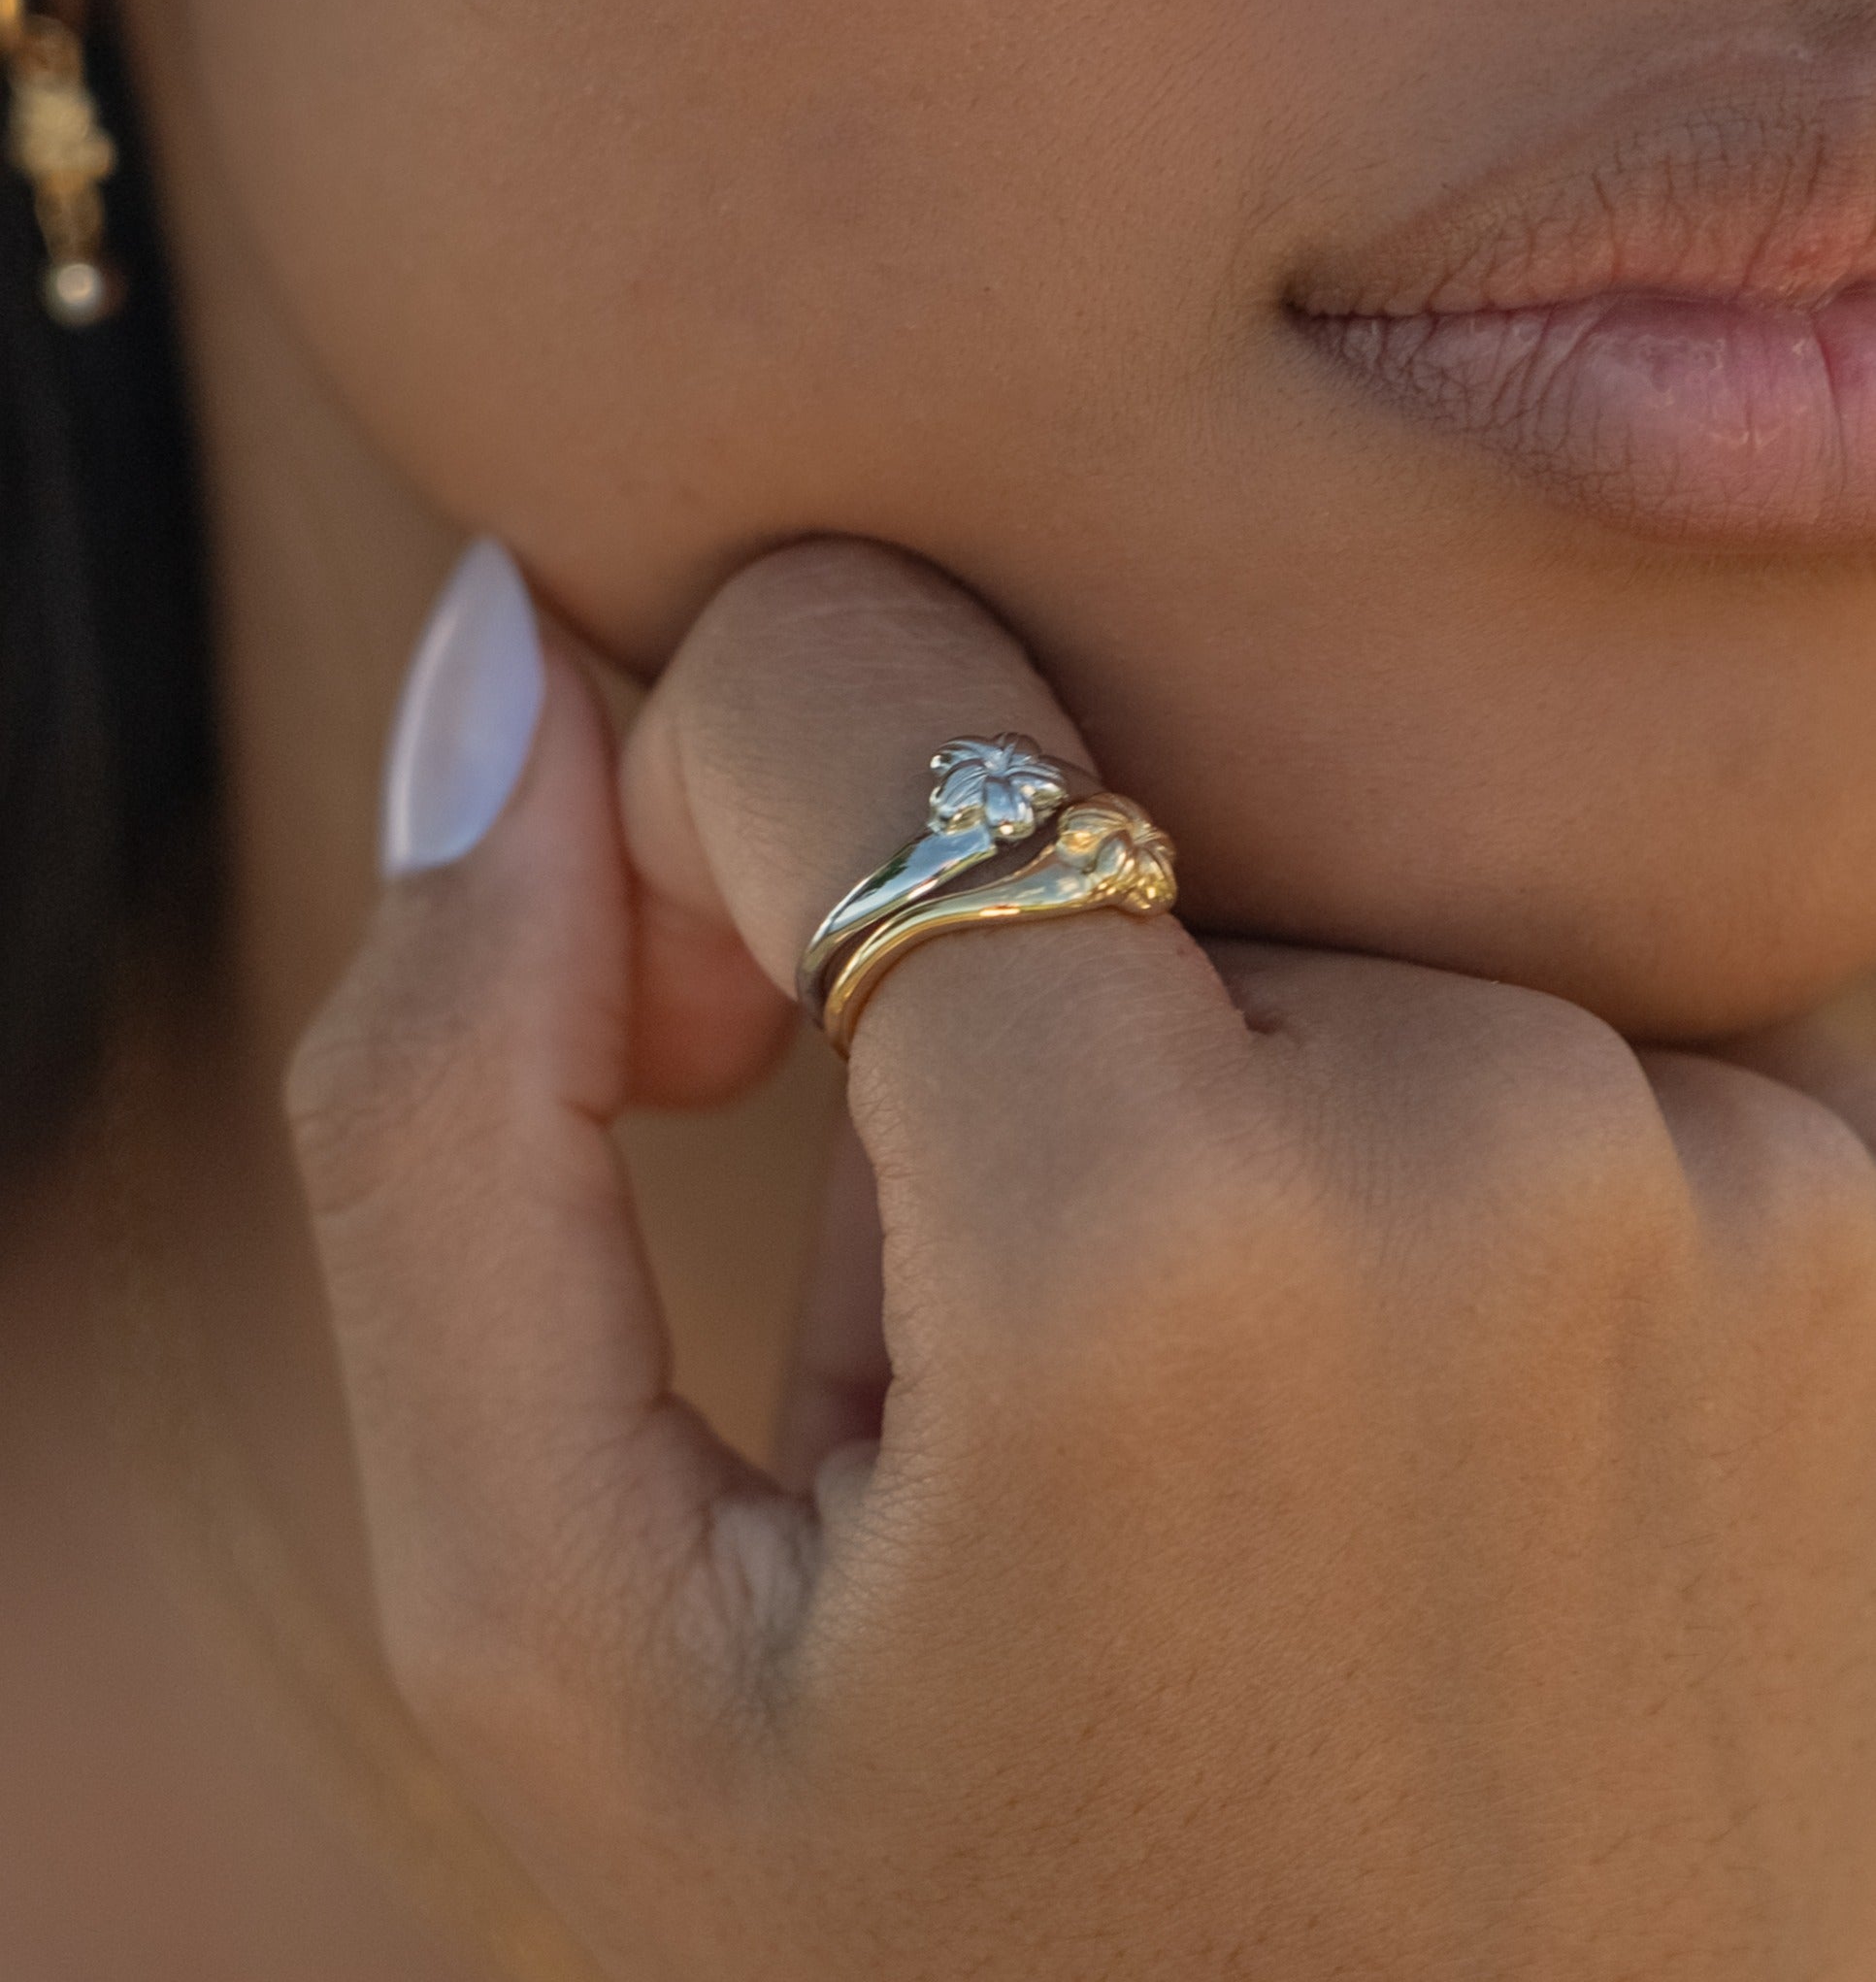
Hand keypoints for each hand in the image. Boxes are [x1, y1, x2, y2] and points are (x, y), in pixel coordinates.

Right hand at [289, 539, 1875, 1978]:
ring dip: (1205, 1105)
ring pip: (1311, 921)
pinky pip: (1538, 1010)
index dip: (710, 813)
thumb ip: (450, 1118)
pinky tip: (1414, 1425)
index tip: (716, 1037)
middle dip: (968, 1014)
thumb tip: (509, 654)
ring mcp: (1739, 1179)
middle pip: (1087, 811)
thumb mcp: (576, 1635)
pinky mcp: (1866, 1222)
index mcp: (1142, 1245)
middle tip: (993, 1362)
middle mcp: (1501, 1143)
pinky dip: (1425, 1146)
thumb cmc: (982, 1952)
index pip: (847, 669)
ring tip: (1215, 1437)